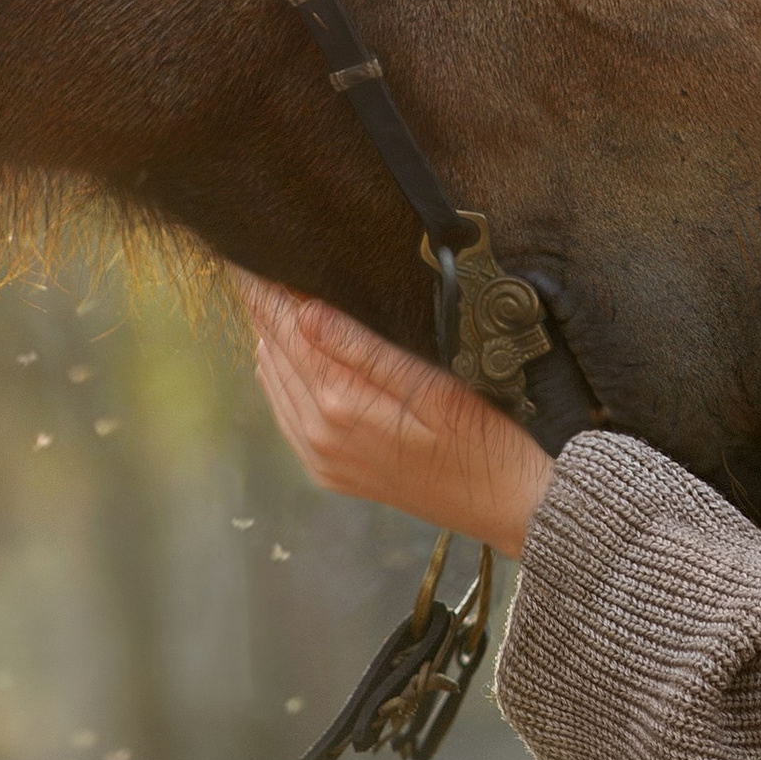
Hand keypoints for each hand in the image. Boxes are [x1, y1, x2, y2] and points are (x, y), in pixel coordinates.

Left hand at [232, 268, 554, 558]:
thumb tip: (305, 310)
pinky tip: (291, 349)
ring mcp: (320, 457)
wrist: (507, 507)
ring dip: (270, 337)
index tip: (252, 252)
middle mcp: (318, 435)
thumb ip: (363, 350)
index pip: (286, 330)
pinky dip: (280, 374)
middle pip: (271, 352)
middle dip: (263, 306)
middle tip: (256, 262)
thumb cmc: (484, 440)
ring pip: (272, 381)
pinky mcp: (328, 470)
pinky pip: (285, 413)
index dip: (267, 288)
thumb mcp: (434, 386)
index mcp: (340, 406)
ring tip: (271, 294)